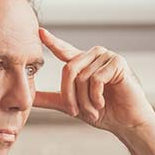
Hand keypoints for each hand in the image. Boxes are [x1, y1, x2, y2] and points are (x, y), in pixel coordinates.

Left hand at [34, 27, 154, 138]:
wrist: (126, 122)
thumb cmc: (101, 113)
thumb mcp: (71, 106)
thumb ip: (52, 99)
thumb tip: (28, 99)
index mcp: (82, 62)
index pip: (64, 50)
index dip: (52, 41)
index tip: (39, 32)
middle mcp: (94, 55)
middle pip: (68, 70)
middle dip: (69, 96)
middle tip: (76, 112)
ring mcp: (107, 56)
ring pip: (82, 77)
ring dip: (85, 100)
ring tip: (94, 109)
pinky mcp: (118, 62)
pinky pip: (96, 79)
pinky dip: (96, 96)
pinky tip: (102, 103)